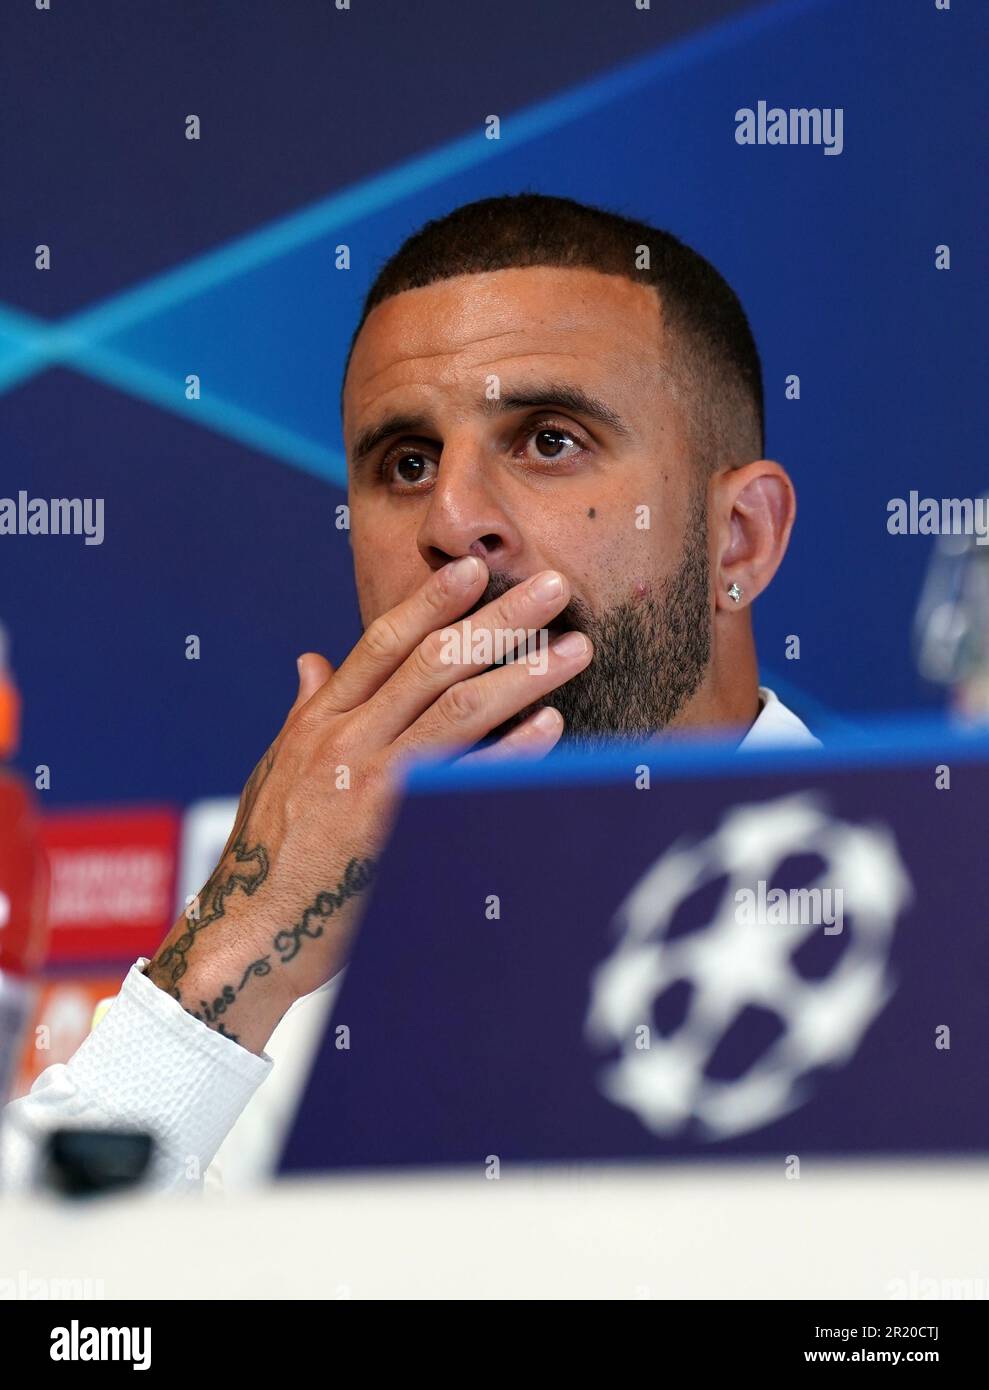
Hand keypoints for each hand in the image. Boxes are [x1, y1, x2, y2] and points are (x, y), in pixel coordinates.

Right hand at [145, 557, 591, 1052]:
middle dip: (499, 619)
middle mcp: (346, 740)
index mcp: (320, 720)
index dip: (430, 601)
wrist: (252, 931)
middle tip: (554, 588)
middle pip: (434, 663)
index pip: (382, 643)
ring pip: (458, 711)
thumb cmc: (268, 849)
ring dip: (523, 674)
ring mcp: (373, 784)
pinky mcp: (398, 831)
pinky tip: (551, 727)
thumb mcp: (276, 767)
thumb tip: (312, 660)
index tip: (473, 568)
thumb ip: (304, 710)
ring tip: (573, 650)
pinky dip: (512, 752)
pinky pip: (467, 782)